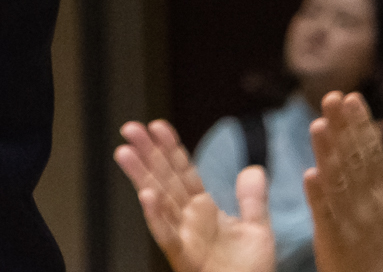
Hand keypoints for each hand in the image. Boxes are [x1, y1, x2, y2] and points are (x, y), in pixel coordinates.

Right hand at [116, 120, 276, 271]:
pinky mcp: (184, 257)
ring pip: (159, 201)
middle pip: (165, 180)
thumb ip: (252, 200)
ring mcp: (183, 237)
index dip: (171, 149)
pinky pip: (167, 235)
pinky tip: (146, 197)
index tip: (158, 126)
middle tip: (130, 128)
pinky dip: (156, 216)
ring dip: (141, 177)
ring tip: (125, 153)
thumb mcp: (257, 230)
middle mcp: (188, 219)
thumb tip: (254, 168)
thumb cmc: (251, 271)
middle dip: (148, 153)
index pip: (184, 172)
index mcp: (203, 210)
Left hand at [306, 91, 382, 271]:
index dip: (362, 126)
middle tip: (333, 97)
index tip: (352, 98)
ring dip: (327, 153)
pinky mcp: (332, 237)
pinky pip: (325, 214)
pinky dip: (318, 195)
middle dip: (344, 128)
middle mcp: (370, 206)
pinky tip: (309, 174)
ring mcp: (351, 221)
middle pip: (355, 161)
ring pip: (338, 182)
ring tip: (317, 123)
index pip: (373, 155)